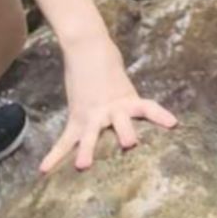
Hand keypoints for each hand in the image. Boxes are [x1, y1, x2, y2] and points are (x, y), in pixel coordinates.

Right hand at [40, 36, 177, 173]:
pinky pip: (65, 140)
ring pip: (90, 134)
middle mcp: (112, 108)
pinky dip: (54, 156)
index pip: (148, 107)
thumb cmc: (107, 65)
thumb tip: (135, 117)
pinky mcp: (76, 117)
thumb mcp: (123, 85)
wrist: (86, 47)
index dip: (161, 115)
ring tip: (82, 166)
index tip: (173, 124)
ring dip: (87, 150)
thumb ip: (128, 102)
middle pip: (121, 121)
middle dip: (125, 133)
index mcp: (128, 99)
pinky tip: (43, 169)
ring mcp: (92, 114)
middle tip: (130, 144)